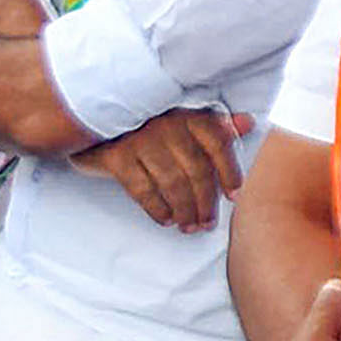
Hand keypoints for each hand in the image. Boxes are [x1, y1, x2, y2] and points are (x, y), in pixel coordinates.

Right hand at [86, 106, 247, 231]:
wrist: (92, 120)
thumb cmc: (147, 122)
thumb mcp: (182, 117)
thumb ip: (217, 123)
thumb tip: (249, 122)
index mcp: (188, 114)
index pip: (218, 144)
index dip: (230, 172)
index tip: (235, 197)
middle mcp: (167, 124)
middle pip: (196, 169)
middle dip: (205, 201)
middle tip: (208, 223)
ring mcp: (140, 140)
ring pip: (171, 182)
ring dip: (184, 210)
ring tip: (189, 226)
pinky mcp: (116, 156)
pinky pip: (142, 189)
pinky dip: (157, 208)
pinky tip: (166, 220)